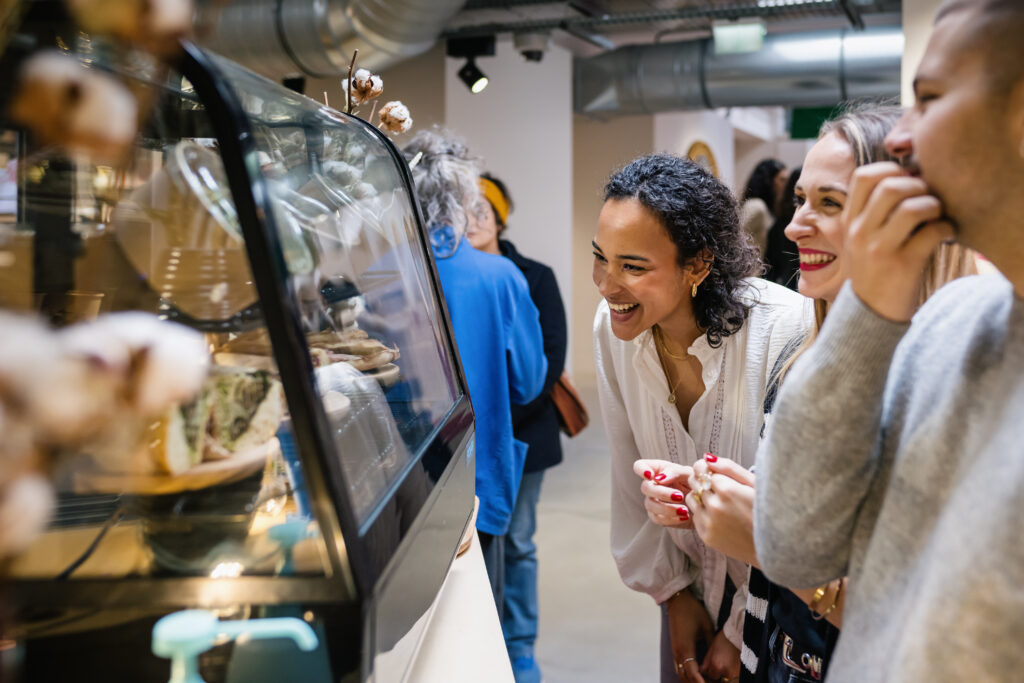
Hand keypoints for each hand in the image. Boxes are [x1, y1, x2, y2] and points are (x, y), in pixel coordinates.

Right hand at [634, 459, 693, 528]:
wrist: (706, 503)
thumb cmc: (695, 483)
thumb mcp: (688, 473)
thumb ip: (674, 472)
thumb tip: (658, 479)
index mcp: (658, 470)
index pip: (640, 466)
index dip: (642, 470)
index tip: (651, 476)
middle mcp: (652, 485)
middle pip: (645, 487)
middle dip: (661, 493)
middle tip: (679, 496)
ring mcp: (653, 501)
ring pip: (650, 505)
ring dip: (667, 508)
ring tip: (684, 510)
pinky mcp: (658, 516)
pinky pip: (659, 519)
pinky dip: (672, 519)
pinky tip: (684, 516)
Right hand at [666, 587, 713, 682]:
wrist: (678, 601)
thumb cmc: (693, 611)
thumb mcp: (707, 628)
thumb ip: (711, 646)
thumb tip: (717, 661)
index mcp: (685, 649)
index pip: (693, 674)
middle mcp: (678, 653)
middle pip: (685, 678)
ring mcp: (675, 651)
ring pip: (681, 674)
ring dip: (691, 680)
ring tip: (705, 681)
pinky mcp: (675, 649)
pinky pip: (679, 667)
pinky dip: (687, 674)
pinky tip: (697, 675)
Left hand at [684, 455, 757, 566]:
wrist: (773, 546)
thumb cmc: (766, 511)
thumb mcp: (755, 483)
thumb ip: (729, 467)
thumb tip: (707, 458)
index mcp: (727, 490)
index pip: (704, 469)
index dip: (712, 472)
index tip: (720, 477)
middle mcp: (715, 506)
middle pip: (695, 482)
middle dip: (704, 481)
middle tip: (720, 489)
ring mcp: (709, 523)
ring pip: (690, 498)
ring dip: (700, 497)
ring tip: (720, 503)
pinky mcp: (706, 537)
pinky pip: (694, 516)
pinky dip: (703, 513)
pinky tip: (720, 517)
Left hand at [700, 630, 740, 682]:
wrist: (739, 636)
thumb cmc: (724, 640)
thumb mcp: (711, 650)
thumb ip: (706, 663)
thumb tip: (702, 671)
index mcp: (716, 666)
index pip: (709, 675)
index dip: (709, 670)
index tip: (710, 664)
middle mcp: (726, 672)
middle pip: (717, 677)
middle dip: (715, 672)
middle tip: (718, 661)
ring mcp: (734, 673)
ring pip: (725, 677)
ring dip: (723, 672)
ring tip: (724, 660)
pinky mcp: (740, 672)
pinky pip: (732, 674)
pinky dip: (730, 670)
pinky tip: (729, 661)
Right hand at [842, 162, 955, 321]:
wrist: (871, 314)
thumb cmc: (873, 270)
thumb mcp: (859, 240)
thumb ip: (873, 211)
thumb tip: (910, 175)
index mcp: (849, 222)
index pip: (864, 176)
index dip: (891, 169)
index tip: (907, 179)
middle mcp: (859, 233)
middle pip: (891, 186)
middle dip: (918, 185)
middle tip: (927, 196)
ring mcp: (879, 250)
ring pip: (912, 208)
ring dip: (934, 205)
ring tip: (938, 214)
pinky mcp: (903, 265)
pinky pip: (932, 233)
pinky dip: (947, 228)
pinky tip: (947, 234)